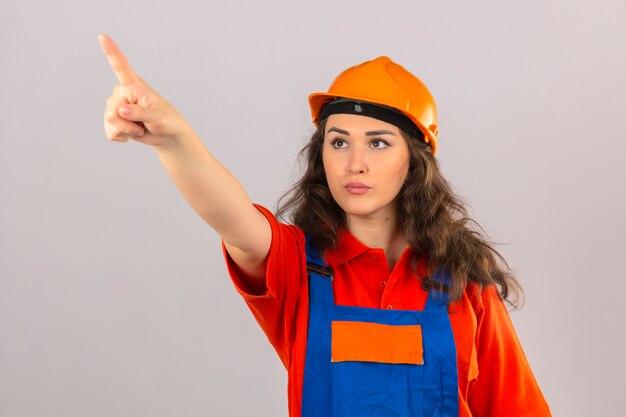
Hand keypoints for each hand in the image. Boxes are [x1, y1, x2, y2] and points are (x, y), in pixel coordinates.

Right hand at [99, 33, 186, 147]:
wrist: (166, 135)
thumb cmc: (167, 121)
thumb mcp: (158, 117)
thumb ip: (140, 113)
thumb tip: (121, 109)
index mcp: (135, 85)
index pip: (121, 66)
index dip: (111, 52)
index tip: (103, 36)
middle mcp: (122, 93)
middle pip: (113, 109)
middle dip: (128, 123)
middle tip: (144, 124)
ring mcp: (115, 106)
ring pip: (110, 121)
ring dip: (126, 130)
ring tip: (140, 127)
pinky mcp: (113, 120)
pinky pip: (110, 132)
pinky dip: (122, 137)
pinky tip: (132, 134)